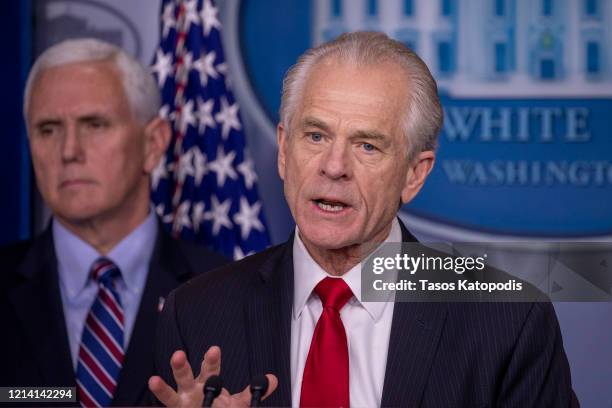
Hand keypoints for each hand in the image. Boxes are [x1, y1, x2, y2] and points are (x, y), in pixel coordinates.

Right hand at [148, 346, 277, 406]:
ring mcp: (182, 400)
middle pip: (186, 375)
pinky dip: (160, 394)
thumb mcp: (237, 402)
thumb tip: (273, 379)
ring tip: (153, 380)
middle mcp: (192, 388)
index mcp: (208, 381)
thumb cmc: (219, 407)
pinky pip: (165, 404)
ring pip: (171, 392)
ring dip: (163, 386)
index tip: (214, 349)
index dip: (212, 360)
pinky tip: (152, 386)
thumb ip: (252, 392)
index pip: (211, 368)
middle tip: (178, 354)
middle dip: (182, 366)